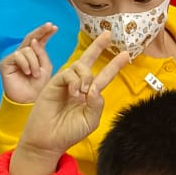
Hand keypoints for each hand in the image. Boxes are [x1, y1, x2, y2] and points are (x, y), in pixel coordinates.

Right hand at [0, 23, 58, 104]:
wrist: (29, 99)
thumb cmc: (38, 85)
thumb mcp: (45, 67)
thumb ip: (42, 54)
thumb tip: (34, 40)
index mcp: (33, 54)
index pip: (39, 40)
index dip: (45, 33)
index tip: (54, 27)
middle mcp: (23, 54)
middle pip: (30, 37)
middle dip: (41, 31)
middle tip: (49, 26)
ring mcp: (14, 57)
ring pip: (27, 49)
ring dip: (34, 62)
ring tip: (35, 73)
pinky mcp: (5, 62)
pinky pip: (18, 55)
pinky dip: (26, 64)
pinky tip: (26, 73)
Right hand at [10, 32, 128, 174]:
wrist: (49, 140)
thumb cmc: (69, 132)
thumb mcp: (90, 119)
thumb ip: (97, 103)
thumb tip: (96, 87)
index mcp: (89, 94)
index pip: (104, 75)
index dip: (114, 65)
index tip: (126, 54)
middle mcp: (78, 85)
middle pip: (89, 60)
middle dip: (98, 46)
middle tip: (109, 34)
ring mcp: (65, 83)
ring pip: (80, 66)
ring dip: (86, 77)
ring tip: (82, 93)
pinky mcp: (53, 83)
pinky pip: (68, 73)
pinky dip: (75, 81)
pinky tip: (75, 93)